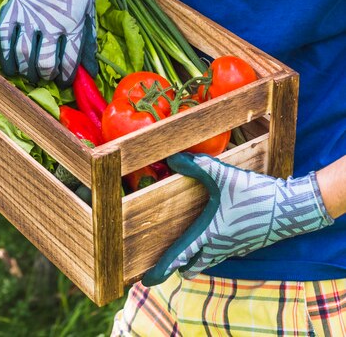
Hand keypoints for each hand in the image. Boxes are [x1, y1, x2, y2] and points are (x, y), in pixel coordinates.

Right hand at [0, 0, 96, 86]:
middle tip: (45, 78)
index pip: (68, 62)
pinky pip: (5, 39)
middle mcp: (51, 24)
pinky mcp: (14, 11)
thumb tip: (90, 71)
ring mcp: (30, 17)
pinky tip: (9, 67)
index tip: (63, 82)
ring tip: (29, 75)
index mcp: (73, 25)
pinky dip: (5, 57)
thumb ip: (87, 41)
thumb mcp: (89, 12)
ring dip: (26, 71)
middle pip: (44, 63)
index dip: (65, 78)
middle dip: (45, 76)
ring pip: (24, 55)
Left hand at [141, 152, 333, 285]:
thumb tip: (172, 159)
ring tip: (181, 257)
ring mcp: (234, 248)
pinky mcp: (245, 244)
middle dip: (176, 267)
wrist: (293, 208)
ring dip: (193, 261)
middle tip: (160, 268)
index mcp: (209, 234)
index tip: (146, 280)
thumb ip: (198, 166)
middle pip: (192, 266)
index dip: (161, 269)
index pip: (179, 256)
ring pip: (207, 261)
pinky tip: (208, 241)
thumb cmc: (256, 194)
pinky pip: (220, 255)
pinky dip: (208, 253)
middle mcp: (219, 247)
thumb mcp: (224, 176)